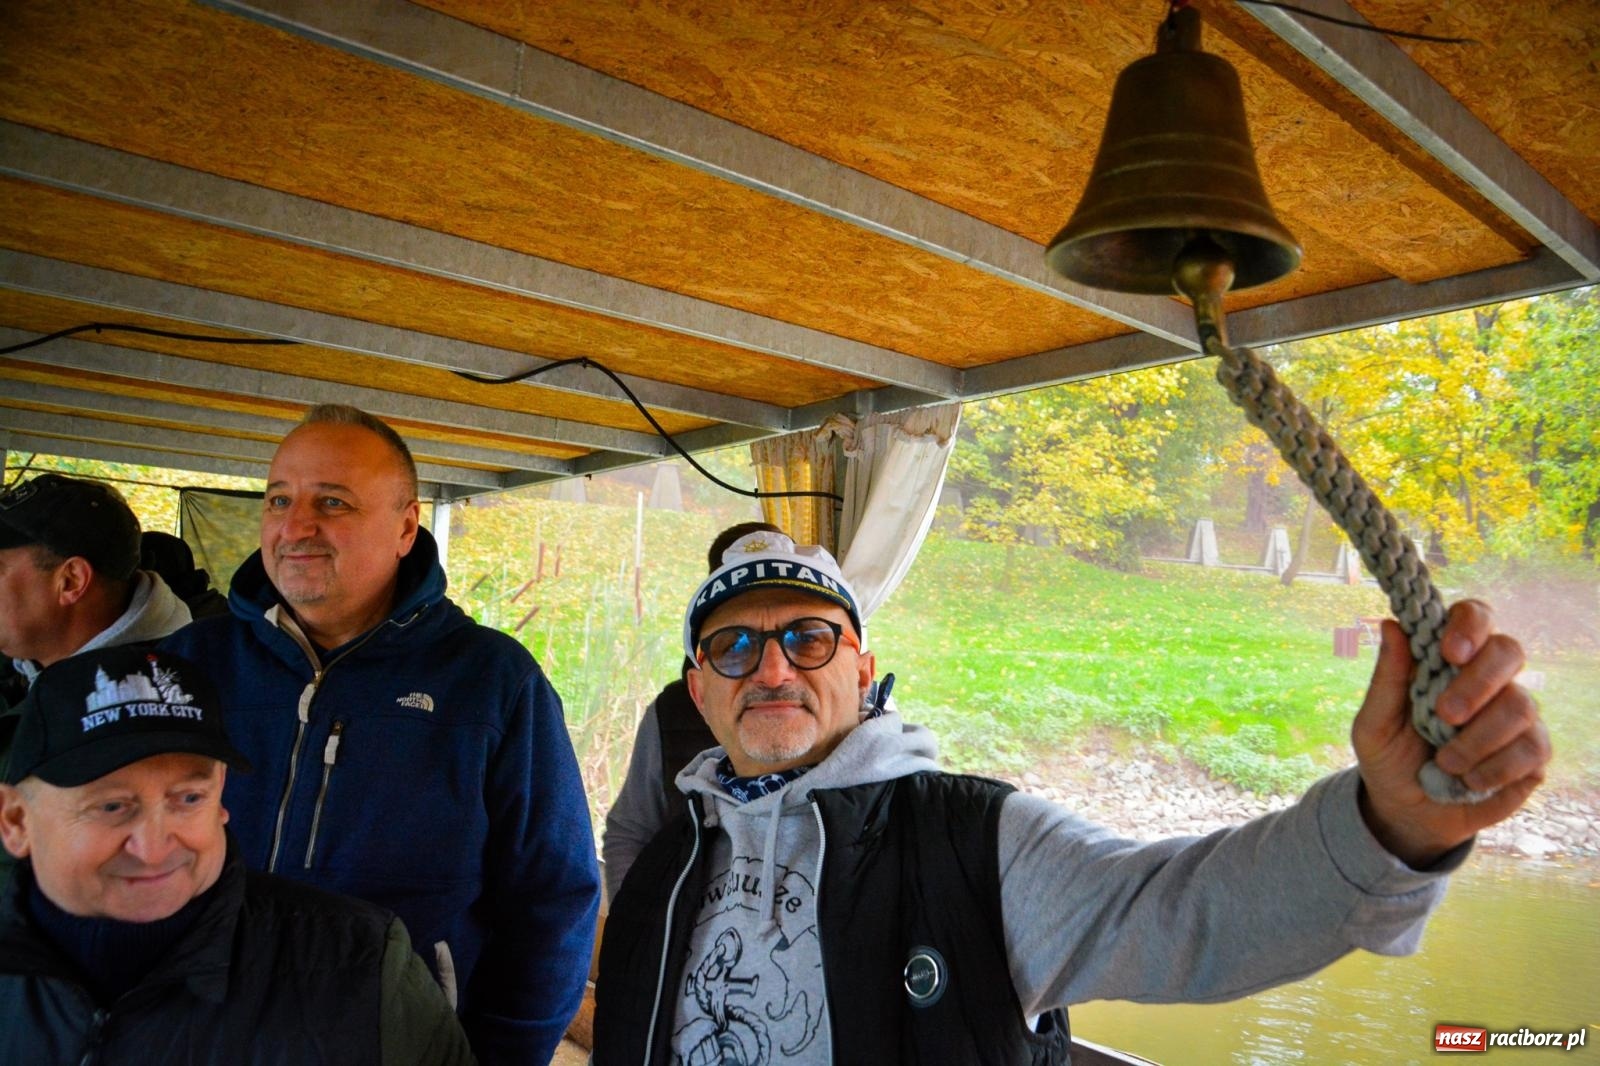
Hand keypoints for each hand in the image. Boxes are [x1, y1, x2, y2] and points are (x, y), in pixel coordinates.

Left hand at [1351, 600, 1549, 867]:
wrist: (1406, 812)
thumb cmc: (1389, 758)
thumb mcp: (1375, 722)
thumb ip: (1387, 677)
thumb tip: (1391, 625)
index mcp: (1448, 660)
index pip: (1474, 617)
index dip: (1469, 625)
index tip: (1449, 652)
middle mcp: (1488, 679)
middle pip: (1509, 651)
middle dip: (1478, 683)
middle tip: (1444, 715)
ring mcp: (1515, 714)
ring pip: (1520, 705)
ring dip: (1477, 739)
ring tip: (1444, 762)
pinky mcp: (1533, 752)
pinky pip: (1532, 748)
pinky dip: (1495, 768)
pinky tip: (1469, 780)